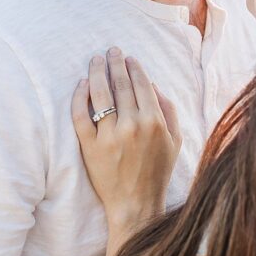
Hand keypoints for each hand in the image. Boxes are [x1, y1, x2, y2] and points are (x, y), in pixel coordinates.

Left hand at [72, 48, 181, 229]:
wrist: (136, 204)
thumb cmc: (157, 172)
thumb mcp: (175, 141)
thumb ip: (169, 110)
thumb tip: (153, 85)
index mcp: (155, 122)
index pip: (141, 85)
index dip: (134, 67)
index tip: (128, 58)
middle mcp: (132, 125)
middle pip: (120, 84)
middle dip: (115, 63)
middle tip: (111, 51)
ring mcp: (109, 136)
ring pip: (100, 94)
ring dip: (97, 72)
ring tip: (95, 60)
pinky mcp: (90, 146)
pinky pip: (81, 115)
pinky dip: (80, 96)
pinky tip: (82, 84)